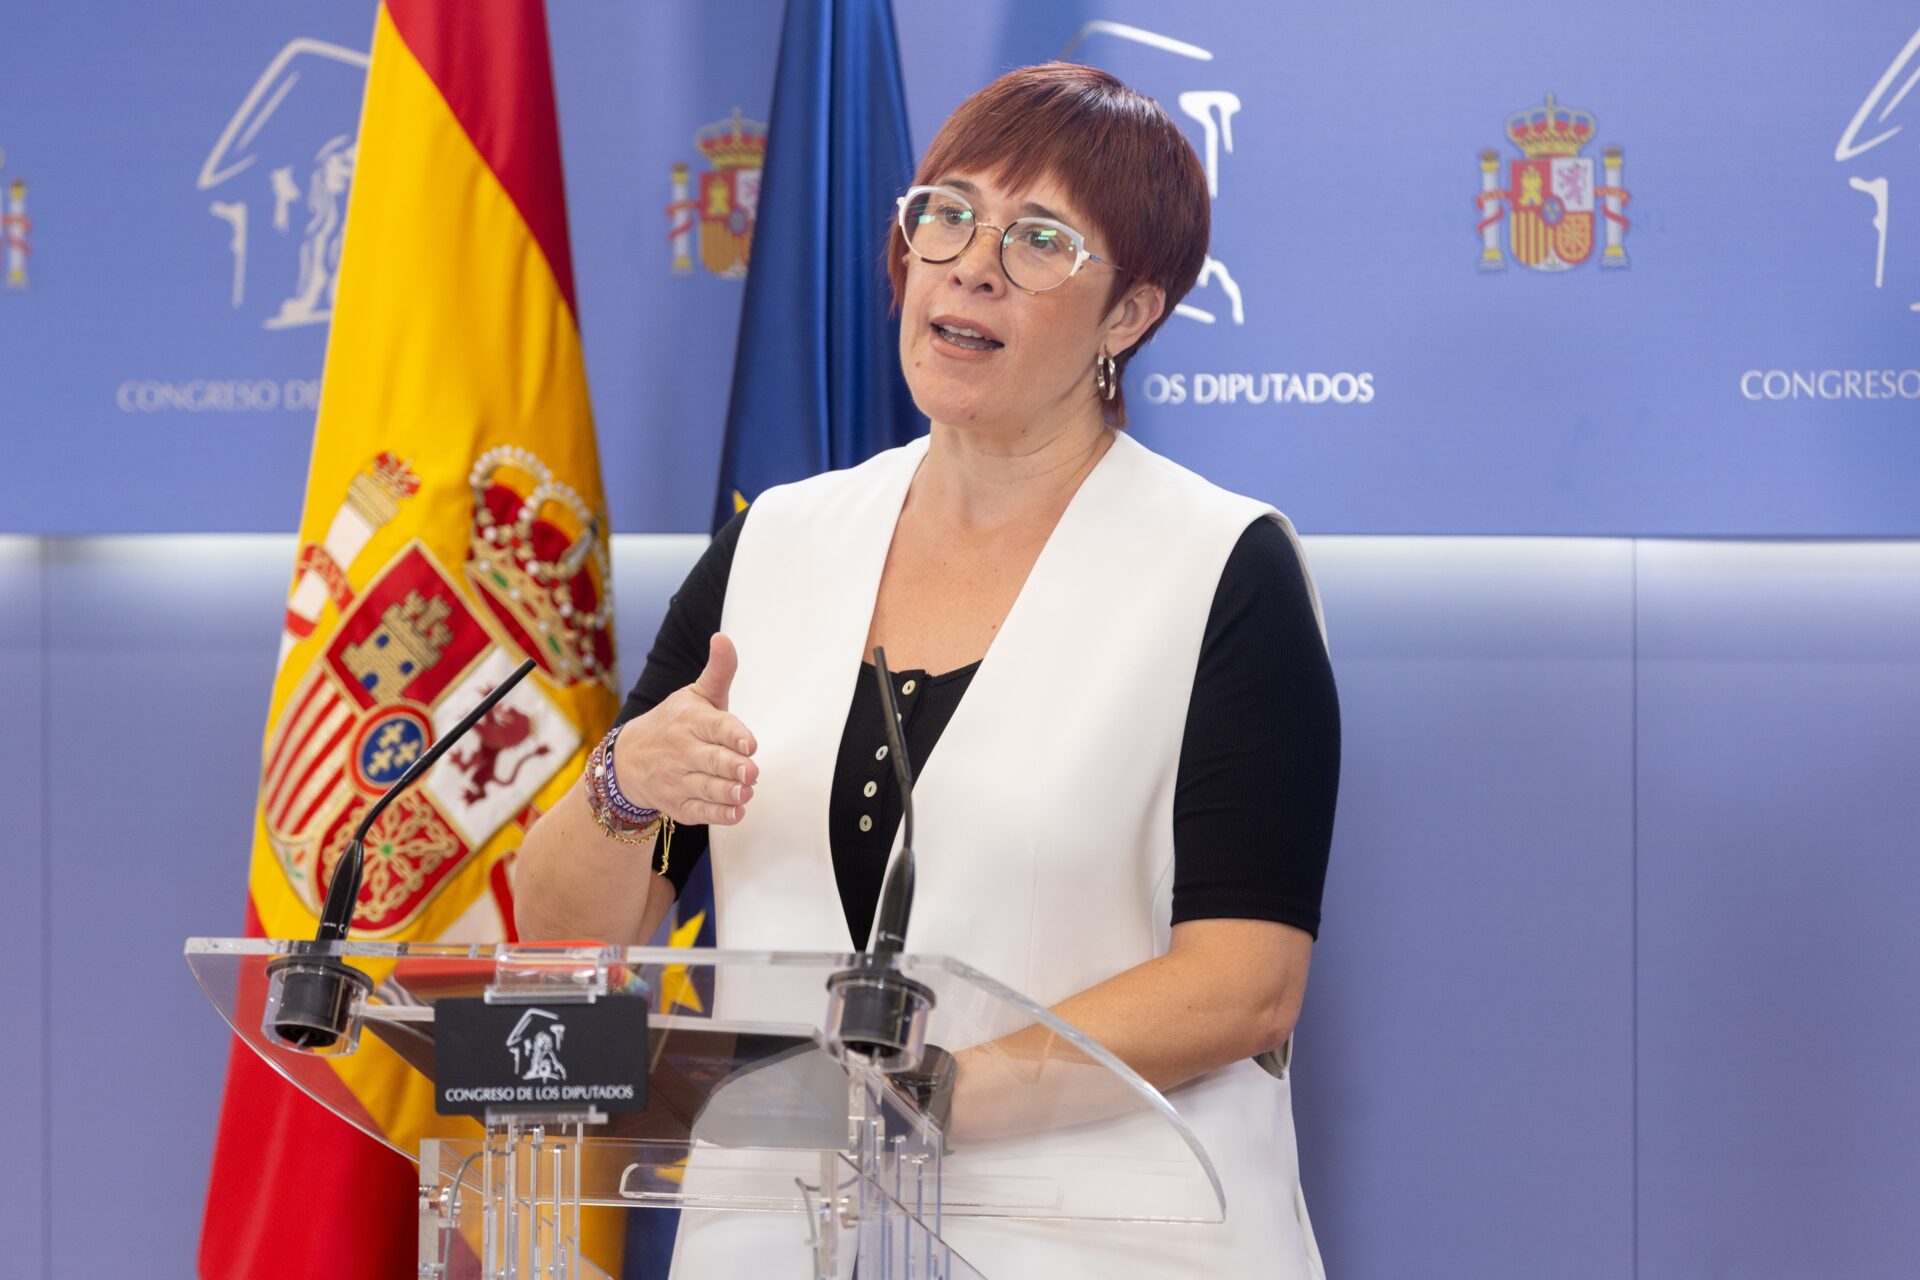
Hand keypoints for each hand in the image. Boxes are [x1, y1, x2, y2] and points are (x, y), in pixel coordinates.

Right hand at [612, 633, 758, 825]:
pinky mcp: (678, 804)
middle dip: (732, 767)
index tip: (749, 743)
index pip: (715, 726)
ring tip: (746, 793)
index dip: (733, 734)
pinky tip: (735, 813)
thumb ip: (718, 671)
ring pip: (706, 788)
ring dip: (727, 792)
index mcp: (690, 720)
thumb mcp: (695, 694)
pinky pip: (699, 811)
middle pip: (712, 760)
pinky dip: (717, 814)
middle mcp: (683, 750)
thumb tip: (723, 638)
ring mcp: (678, 779)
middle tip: (751, 772)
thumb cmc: (674, 723)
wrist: (627, 760)